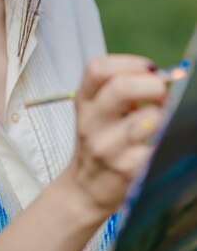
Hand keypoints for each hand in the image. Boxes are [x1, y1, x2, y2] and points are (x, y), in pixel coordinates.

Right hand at [63, 54, 166, 220]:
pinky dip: (166, 139)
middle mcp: (91, 121)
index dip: (129, 62)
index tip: (149, 68)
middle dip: (153, 85)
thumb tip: (162, 76)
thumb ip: (120, 89)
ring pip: (147, 119)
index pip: (98, 68)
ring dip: (163, 115)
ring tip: (163, 119)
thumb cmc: (100, 141)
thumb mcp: (97, 110)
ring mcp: (107, 146)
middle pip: (122, 88)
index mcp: (84, 100)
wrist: (85, 188)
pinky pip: (157, 147)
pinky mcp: (126, 170)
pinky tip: (162, 140)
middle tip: (163, 93)